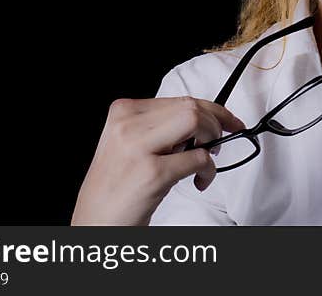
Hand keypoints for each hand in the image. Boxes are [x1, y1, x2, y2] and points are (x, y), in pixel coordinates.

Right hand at [71, 96, 245, 225]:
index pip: (179, 99)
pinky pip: (198, 159)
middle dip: (216, 122)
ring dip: (212, 141)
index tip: (226, 119)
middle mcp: (127, 125)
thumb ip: (159, 128)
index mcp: (123, 112)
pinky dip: (208, 170)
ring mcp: (138, 148)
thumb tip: (203, 120)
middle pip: (191, 107)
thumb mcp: (129, 144)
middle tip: (219, 142)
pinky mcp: (152, 173)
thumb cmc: (116, 186)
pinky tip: (199, 181)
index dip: (211, 109)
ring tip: (205, 160)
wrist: (94, 222)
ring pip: (196, 122)